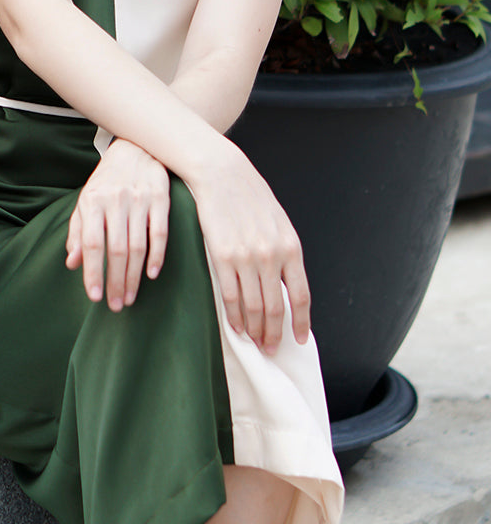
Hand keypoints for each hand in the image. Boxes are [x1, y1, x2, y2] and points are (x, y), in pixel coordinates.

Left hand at [65, 140, 170, 311]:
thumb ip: (78, 232)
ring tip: (131, 296)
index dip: (93, 272)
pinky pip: (160, 233)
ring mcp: (140, 199)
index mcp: (93, 201)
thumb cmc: (106, 181)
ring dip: (134, 276)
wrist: (135, 147)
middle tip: (116, 305)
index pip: (92, 244)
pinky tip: (151, 274)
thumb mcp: (86, 201)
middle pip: (116, 249)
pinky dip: (157, 256)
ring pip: (138, 245)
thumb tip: (73, 263)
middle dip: (116, 281)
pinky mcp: (161, 198)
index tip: (94, 296)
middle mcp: (116, 200)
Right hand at [189, 141, 310, 351]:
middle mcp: (271, 256)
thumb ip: (284, 253)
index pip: (300, 296)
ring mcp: (246, 258)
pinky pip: (230, 296)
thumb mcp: (278, 223)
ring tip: (254, 342)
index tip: (299, 339)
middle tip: (271, 348)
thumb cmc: (250, 197)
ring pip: (253, 307)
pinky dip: (234, 317)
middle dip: (274, 333)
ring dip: (254, 330)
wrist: (223, 174)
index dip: (301, 322)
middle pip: (276, 307)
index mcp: (290, 248)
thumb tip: (285, 286)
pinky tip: (236, 327)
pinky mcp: (222, 256)